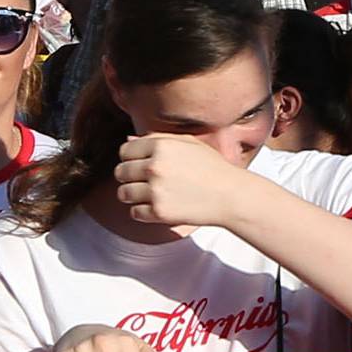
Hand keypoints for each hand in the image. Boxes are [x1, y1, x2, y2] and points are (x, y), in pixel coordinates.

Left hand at [113, 134, 243, 234]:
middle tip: (143, 181)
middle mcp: (155, 167)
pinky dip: (142, 211)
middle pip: (120, 172)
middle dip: (129, 176)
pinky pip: (135, 212)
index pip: (125, 151)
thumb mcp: (189, 143)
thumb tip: (128, 141)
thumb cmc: (212, 167)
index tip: (139, 164)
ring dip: (132, 195)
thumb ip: (157, 139)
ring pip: (123, 193)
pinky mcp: (159, 212)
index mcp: (161, 146)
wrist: (231, 195)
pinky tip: (157, 206)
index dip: (130, 158)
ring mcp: (156, 190)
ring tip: (149, 194)